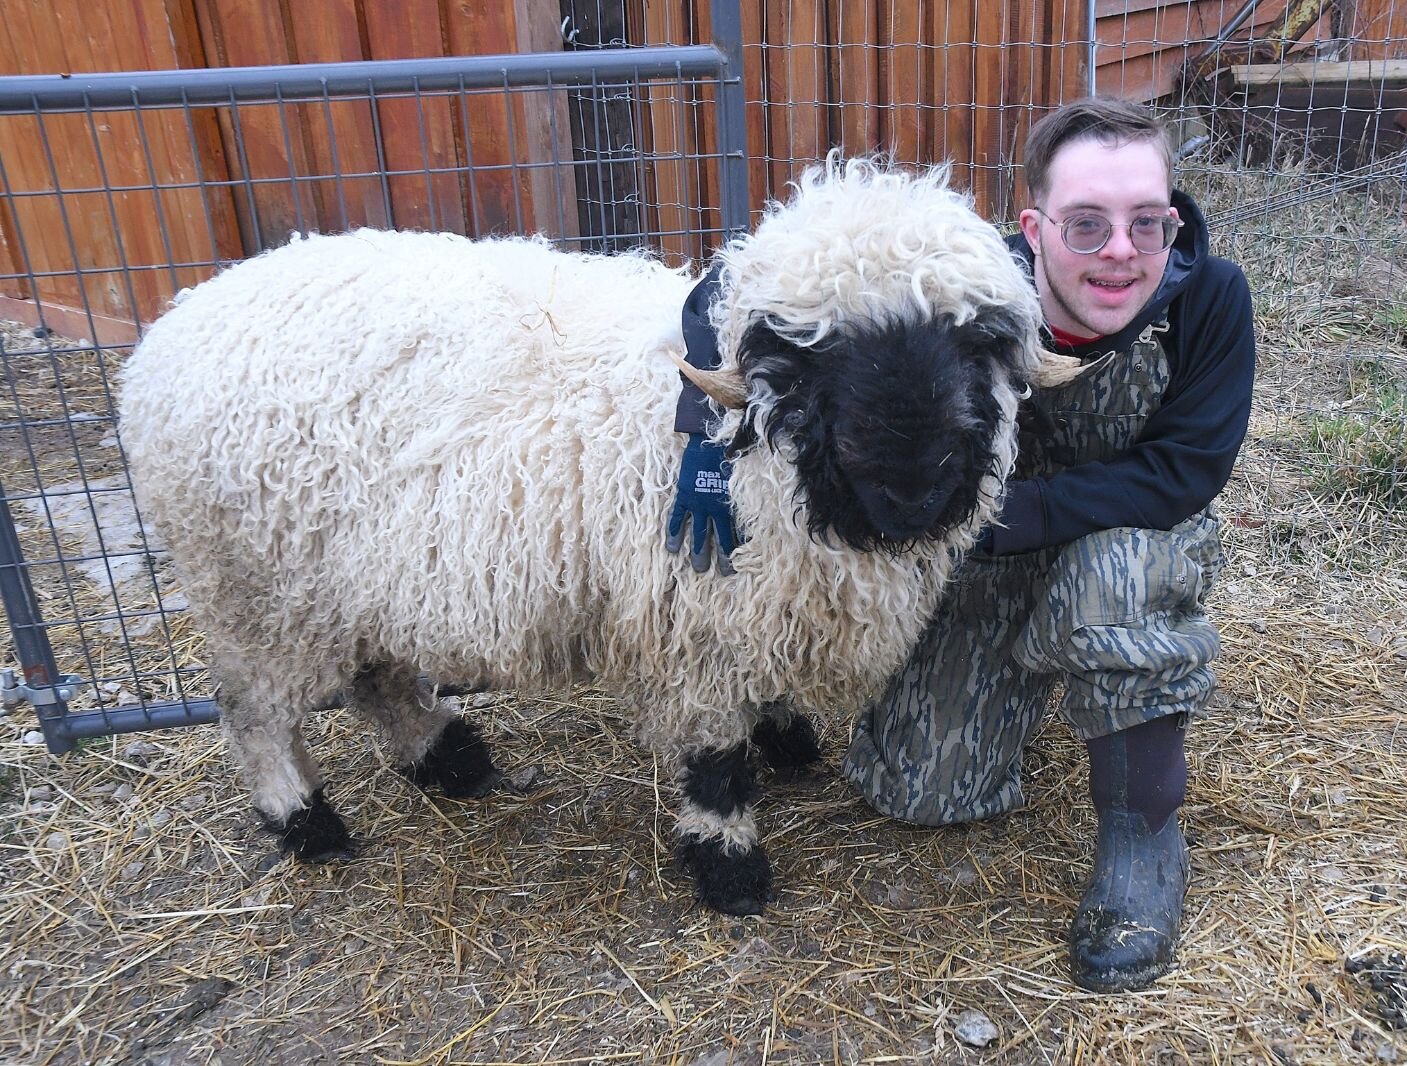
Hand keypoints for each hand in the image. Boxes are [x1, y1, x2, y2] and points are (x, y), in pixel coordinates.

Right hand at [666, 434, 739, 574]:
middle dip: (721, 557)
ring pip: (698, 534)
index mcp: (732, 504)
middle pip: (719, 538)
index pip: (737, 532)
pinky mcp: (684, 496)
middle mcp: (715, 508)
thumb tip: (760, 510)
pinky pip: (676, 519)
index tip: (742, 563)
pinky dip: (673, 533)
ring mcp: (698, 504)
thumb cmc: (731, 455)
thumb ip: (745, 495)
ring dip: (698, 552)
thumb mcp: (743, 477)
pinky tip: (672, 548)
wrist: (709, 439)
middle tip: (722, 573)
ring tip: (699, 568)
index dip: (739, 548)